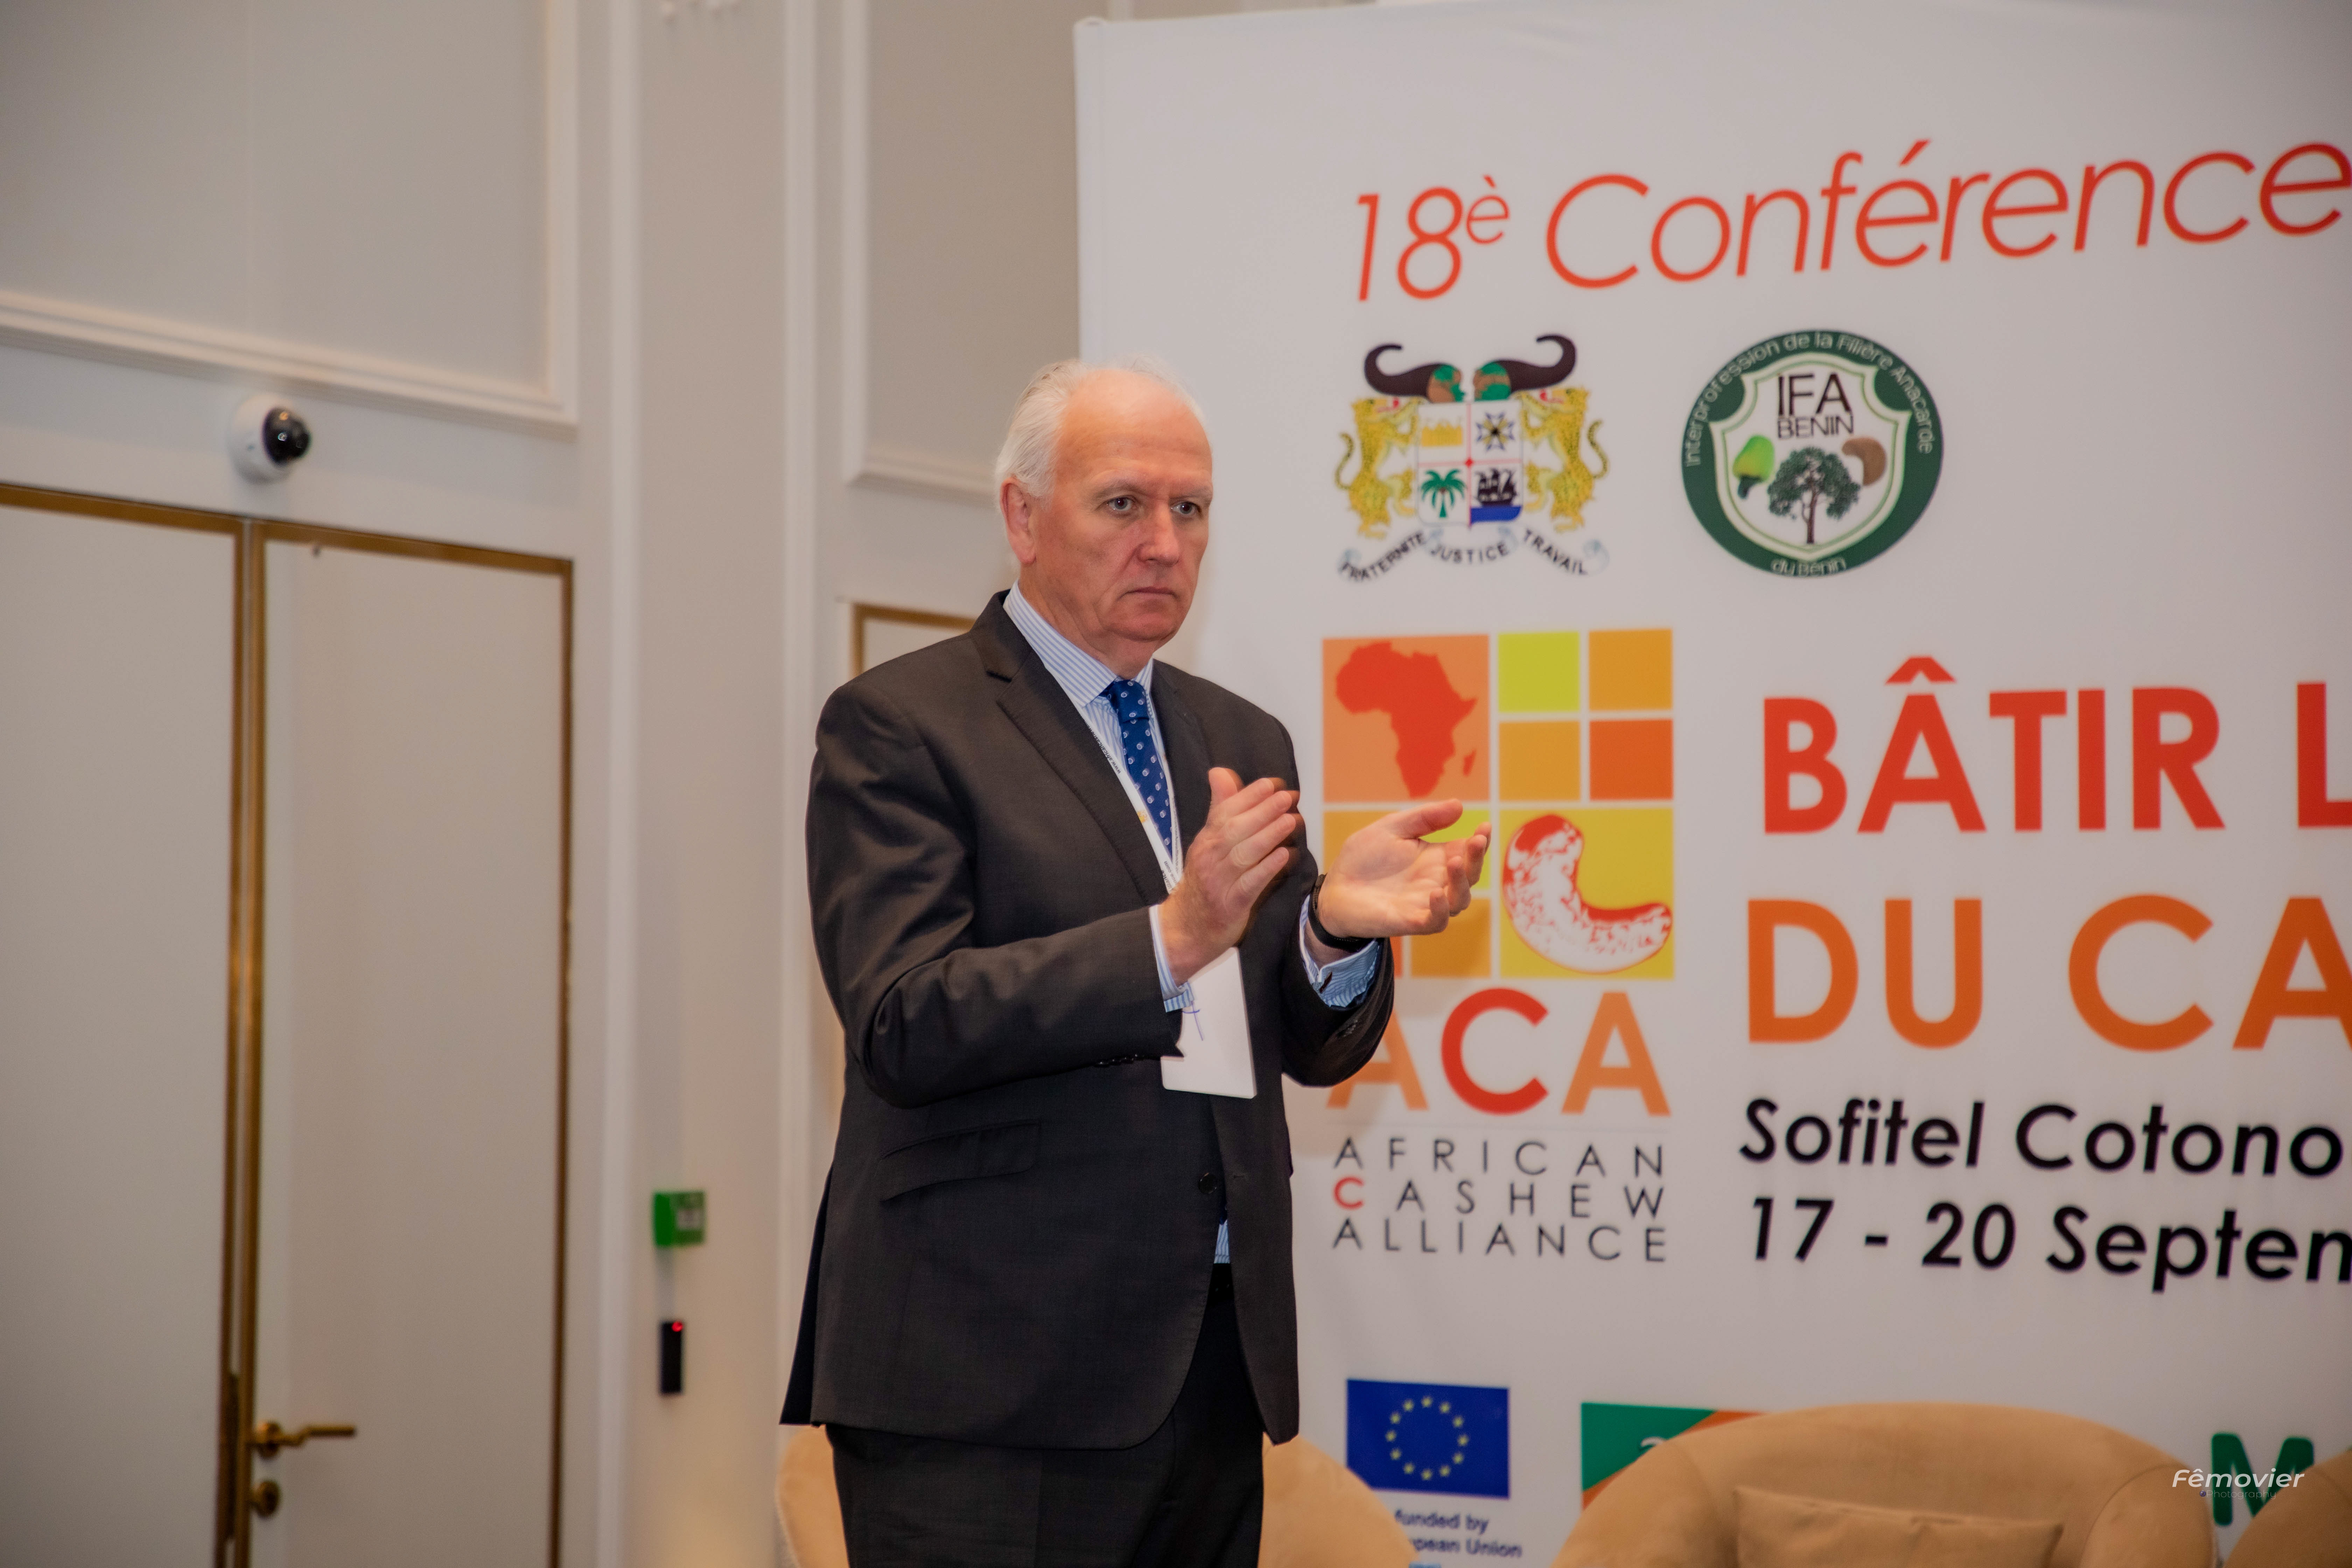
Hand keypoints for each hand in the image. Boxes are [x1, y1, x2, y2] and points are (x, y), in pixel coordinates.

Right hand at [1159, 768, 1299, 983]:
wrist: (1187, 927)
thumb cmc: (1205, 881)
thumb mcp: (1208, 843)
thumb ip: (1221, 809)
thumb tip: (1220, 771)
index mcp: (1205, 840)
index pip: (1225, 811)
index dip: (1249, 796)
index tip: (1272, 783)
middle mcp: (1209, 858)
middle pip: (1234, 829)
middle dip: (1263, 810)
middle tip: (1288, 797)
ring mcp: (1218, 882)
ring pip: (1243, 854)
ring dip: (1269, 835)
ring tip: (1291, 820)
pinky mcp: (1230, 905)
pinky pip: (1250, 884)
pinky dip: (1267, 868)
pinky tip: (1285, 856)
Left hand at [1310, 800, 1489, 950]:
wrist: (1334, 888)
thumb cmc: (1363, 859)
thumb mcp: (1392, 828)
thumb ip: (1424, 818)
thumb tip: (1459, 805)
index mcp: (1435, 859)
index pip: (1467, 851)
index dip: (1479, 841)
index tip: (1484, 827)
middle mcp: (1436, 882)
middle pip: (1469, 875)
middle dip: (1477, 858)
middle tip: (1476, 841)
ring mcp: (1425, 904)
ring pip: (1459, 900)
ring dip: (1462, 882)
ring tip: (1455, 861)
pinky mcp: (1410, 922)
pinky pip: (1436, 922)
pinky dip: (1440, 910)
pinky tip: (1435, 894)